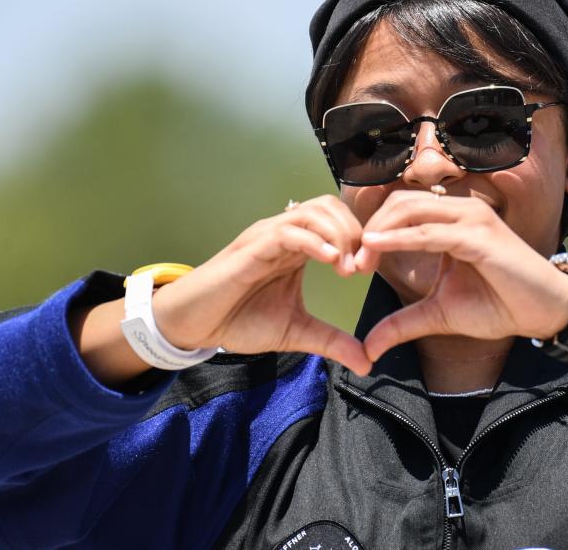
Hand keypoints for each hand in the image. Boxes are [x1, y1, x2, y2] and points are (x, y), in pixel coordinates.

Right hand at [149, 195, 371, 374]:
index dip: (361, 240)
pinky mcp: (252, 248)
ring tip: (348, 268)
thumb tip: (367, 362)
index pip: (338, 220)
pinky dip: (314, 241)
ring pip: (312, 211)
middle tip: (363, 268)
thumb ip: (332, 342)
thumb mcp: (296, 333)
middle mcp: (285, 234)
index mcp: (299, 247)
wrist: (195, 326)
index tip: (372, 271)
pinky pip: (288, 231)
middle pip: (330, 206)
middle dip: (355, 232)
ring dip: (338, 235)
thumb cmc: (240, 321)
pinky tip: (331, 262)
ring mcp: (267, 237)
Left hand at [355, 190, 567, 360]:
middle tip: (352, 263)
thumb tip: (368, 346)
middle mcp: (461, 211)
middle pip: (400, 203)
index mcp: (451, 220)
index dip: (373, 232)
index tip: (353, 265)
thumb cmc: (500, 305)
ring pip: (411, 210)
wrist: (544, 312)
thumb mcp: (439, 314)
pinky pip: (430, 232)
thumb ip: (403, 323)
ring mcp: (472, 219)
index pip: (401, 211)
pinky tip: (377, 248)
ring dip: (380, 232)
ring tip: (360, 258)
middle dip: (371, 229)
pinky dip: (400, 238)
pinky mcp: (479, 237)